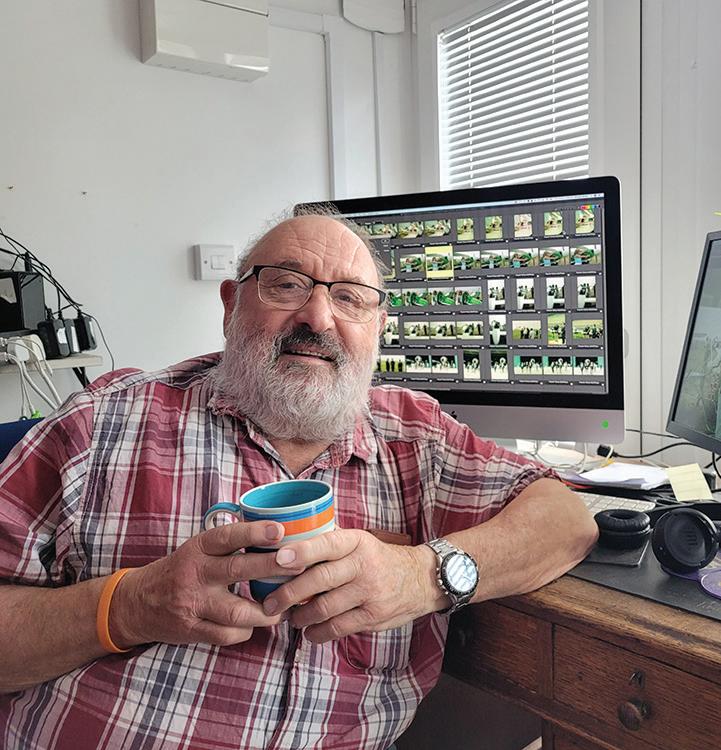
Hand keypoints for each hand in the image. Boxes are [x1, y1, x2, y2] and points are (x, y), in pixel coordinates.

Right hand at [110, 521, 299, 647]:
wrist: (137, 603)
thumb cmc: (181, 570)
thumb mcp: (198, 548)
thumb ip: (230, 543)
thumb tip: (276, 531)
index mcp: (198, 548)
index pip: (228, 536)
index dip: (254, 532)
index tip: (279, 530)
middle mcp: (195, 573)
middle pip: (237, 570)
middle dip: (271, 568)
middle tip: (299, 567)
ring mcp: (192, 603)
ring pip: (236, 611)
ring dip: (265, 612)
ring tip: (285, 607)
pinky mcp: (190, 629)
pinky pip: (226, 635)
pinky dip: (246, 631)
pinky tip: (256, 624)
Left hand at [261, 529, 446, 642]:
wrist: (420, 579)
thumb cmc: (378, 558)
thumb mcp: (360, 541)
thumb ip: (331, 542)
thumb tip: (287, 543)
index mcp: (356, 541)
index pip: (326, 544)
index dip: (302, 551)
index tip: (278, 558)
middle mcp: (363, 564)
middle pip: (320, 579)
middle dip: (289, 593)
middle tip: (270, 603)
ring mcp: (369, 592)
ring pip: (325, 607)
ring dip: (301, 616)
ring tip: (290, 618)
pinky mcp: (373, 616)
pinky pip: (338, 628)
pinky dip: (318, 633)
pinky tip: (309, 632)